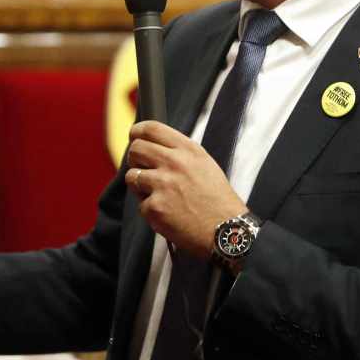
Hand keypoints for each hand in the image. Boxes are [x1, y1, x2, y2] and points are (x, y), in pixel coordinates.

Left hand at [124, 121, 245, 259]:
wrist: (226, 230)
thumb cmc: (217, 200)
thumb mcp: (205, 165)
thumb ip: (180, 153)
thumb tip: (155, 147)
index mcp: (188, 150)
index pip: (152, 129)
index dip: (137, 131)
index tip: (134, 136)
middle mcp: (174, 163)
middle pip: (136, 149)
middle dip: (134, 159)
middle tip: (142, 169)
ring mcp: (163, 185)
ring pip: (132, 176)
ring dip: (140, 186)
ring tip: (160, 195)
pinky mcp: (155, 207)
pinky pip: (141, 204)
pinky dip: (151, 211)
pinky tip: (168, 214)